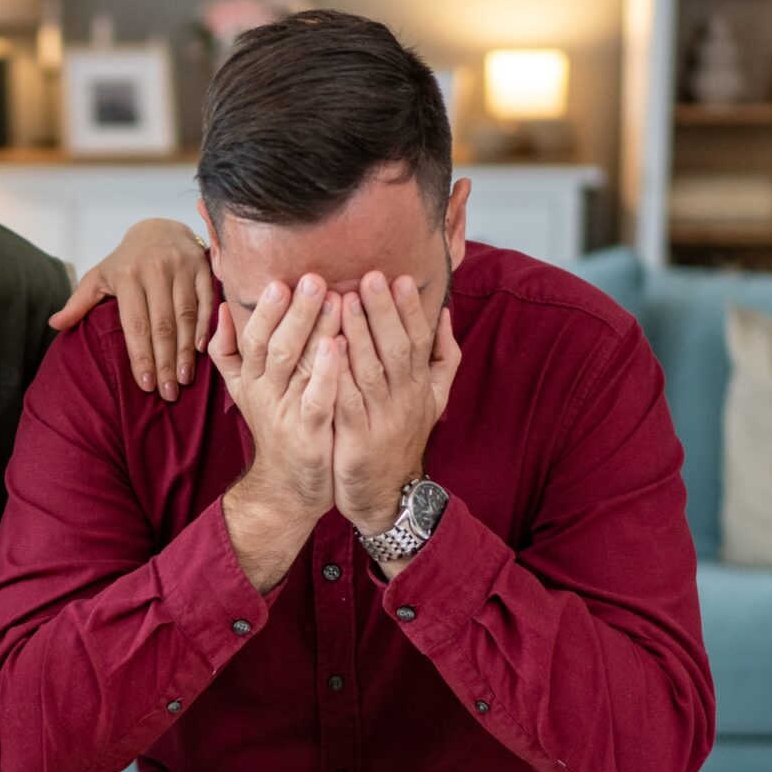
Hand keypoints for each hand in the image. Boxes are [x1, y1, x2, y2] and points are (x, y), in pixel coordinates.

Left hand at [49, 218, 214, 401]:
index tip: (146, 385)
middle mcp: (154, 269)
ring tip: (183, 380)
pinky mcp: (202, 267)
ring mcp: (181, 267)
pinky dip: (203, 327)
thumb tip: (54, 325)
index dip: (141, 357)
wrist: (160, 227)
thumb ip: (78, 302)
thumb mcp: (99, 277)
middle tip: (168, 393)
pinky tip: (199, 351)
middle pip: (162, 325)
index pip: (135, 324)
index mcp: (127, 275)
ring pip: (184, 316)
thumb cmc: (126, 261)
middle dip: (165, 362)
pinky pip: (205, 301)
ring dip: (185, 351)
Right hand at [208, 275, 344, 588]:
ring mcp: (286, 414)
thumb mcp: (245, 389)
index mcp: (251, 378)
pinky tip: (342, 348)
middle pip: (276, 346)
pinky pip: (317, 400)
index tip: (280, 279)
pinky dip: (327, 374)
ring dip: (315, 332)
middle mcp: (264, 393)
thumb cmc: (274, 426)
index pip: (254, 337)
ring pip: (298, 367)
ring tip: (335, 300)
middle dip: (295, 311)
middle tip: (313, 278)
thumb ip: (229, 351)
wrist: (288, 485)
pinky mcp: (310, 434)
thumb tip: (224, 309)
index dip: (266, 311)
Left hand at [333, 272, 461, 534]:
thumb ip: (442, 358)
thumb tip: (445, 314)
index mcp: (421, 385)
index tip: (401, 278)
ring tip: (345, 301)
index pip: (420, 340)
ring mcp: (382, 418)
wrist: (387, 494)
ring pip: (372, 370)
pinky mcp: (356, 437)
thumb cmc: (402, 437)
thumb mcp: (433, 400)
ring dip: (359, 334)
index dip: (411, 310)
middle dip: (384, 312)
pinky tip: (327, 349)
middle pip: (397, 349)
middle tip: (371, 277)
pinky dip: (339, 374)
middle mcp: (405, 399)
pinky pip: (347, 401)